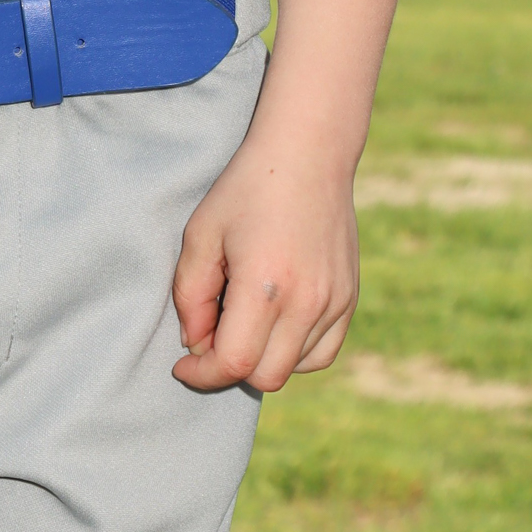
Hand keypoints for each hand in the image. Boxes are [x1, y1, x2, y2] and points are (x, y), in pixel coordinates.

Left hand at [171, 125, 359, 391]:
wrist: (307, 155)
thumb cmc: (246, 189)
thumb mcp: (202, 232)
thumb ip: (190, 294)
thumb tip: (195, 343)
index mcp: (265, 286)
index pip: (235, 363)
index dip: (202, 373)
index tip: (182, 364)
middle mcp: (307, 303)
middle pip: (265, 376)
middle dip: (229, 367)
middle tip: (210, 334)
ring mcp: (334, 304)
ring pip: (294, 368)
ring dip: (262, 358)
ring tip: (243, 316)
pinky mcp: (349, 300)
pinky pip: (322, 353)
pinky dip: (294, 352)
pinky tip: (274, 321)